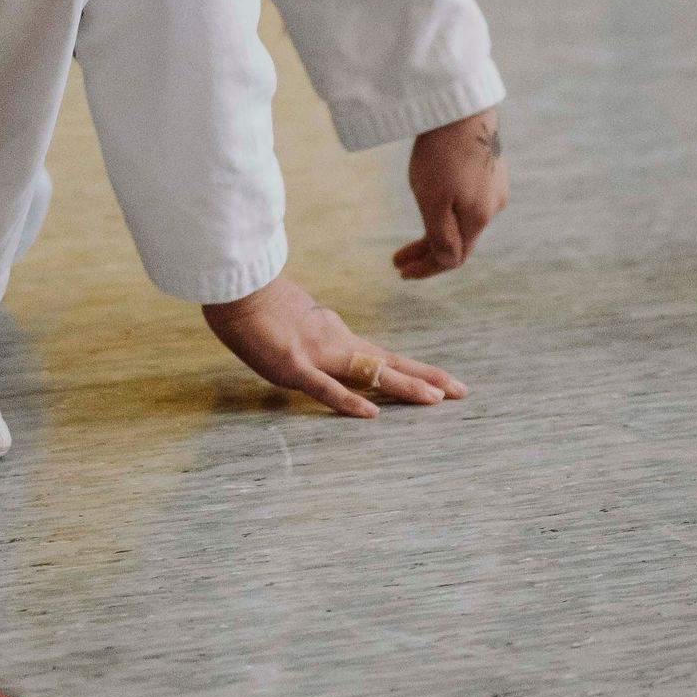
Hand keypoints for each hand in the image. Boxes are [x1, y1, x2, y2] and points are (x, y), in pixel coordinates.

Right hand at [202, 273, 467, 417]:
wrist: (233, 282)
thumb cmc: (255, 299)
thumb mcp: (290, 320)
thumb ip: (307, 330)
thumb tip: (320, 334)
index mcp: (334, 336)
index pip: (382, 357)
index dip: (413, 370)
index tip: (441, 382)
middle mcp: (334, 344)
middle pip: (389, 363)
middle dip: (427, 378)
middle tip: (463, 391)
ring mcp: (316, 355)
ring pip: (370, 373)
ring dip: (404, 386)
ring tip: (437, 399)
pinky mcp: (292, 365)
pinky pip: (324, 387)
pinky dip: (347, 401)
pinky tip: (371, 414)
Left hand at [393, 109, 506, 278]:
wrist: (462, 104)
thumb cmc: (442, 154)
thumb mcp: (434, 201)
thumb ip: (441, 237)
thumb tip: (447, 263)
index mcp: (479, 217)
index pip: (454, 258)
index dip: (426, 268)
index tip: (400, 272)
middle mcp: (493, 204)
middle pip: (459, 240)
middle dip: (427, 252)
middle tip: (398, 260)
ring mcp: (494, 182)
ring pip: (463, 219)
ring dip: (436, 232)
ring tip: (412, 236)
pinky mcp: (489, 164)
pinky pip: (467, 199)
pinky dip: (447, 211)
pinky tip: (435, 204)